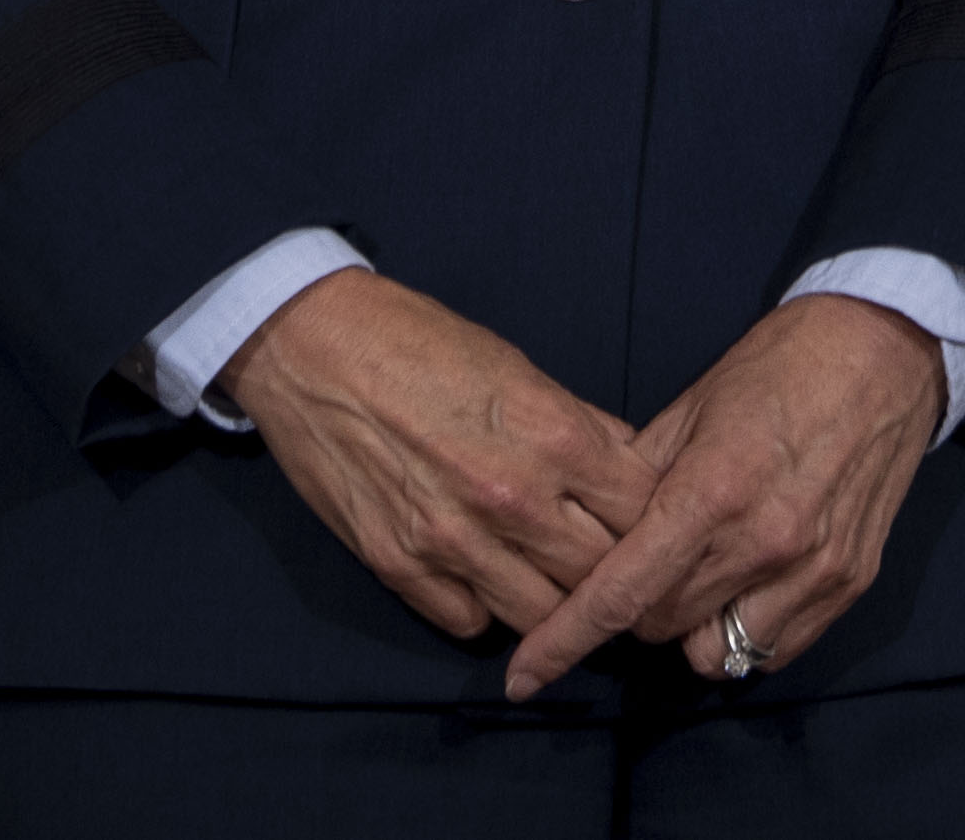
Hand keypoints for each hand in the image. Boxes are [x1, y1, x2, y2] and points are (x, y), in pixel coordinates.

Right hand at [223, 269, 664, 649]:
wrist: (309, 345)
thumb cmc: (416, 342)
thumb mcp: (517, 366)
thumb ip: (578, 425)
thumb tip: (628, 468)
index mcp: (552, 434)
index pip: (643, 510)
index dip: (654, 518)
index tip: (648, 522)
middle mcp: (509, 496)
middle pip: (601, 574)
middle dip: (612, 568)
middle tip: (604, 560)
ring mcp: (451, 539)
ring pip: (543, 616)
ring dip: (552, 599)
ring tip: (548, 577)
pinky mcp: (399, 566)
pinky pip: (470, 623)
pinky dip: (485, 608)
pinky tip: (485, 577)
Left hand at [500, 294, 946, 699]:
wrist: (882, 352)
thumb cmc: (777, 368)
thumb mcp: (690, 409)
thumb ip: (636, 481)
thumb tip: (590, 534)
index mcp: (711, 491)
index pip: (621, 592)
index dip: (565, 640)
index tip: (524, 674)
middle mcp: (763, 543)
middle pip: (660, 626)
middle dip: (634, 607)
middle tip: (643, 563)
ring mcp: (812, 570)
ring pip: (715, 653)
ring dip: (690, 626)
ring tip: (700, 575)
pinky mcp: (848, 583)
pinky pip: (774, 649)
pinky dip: (746, 632)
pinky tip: (746, 586)